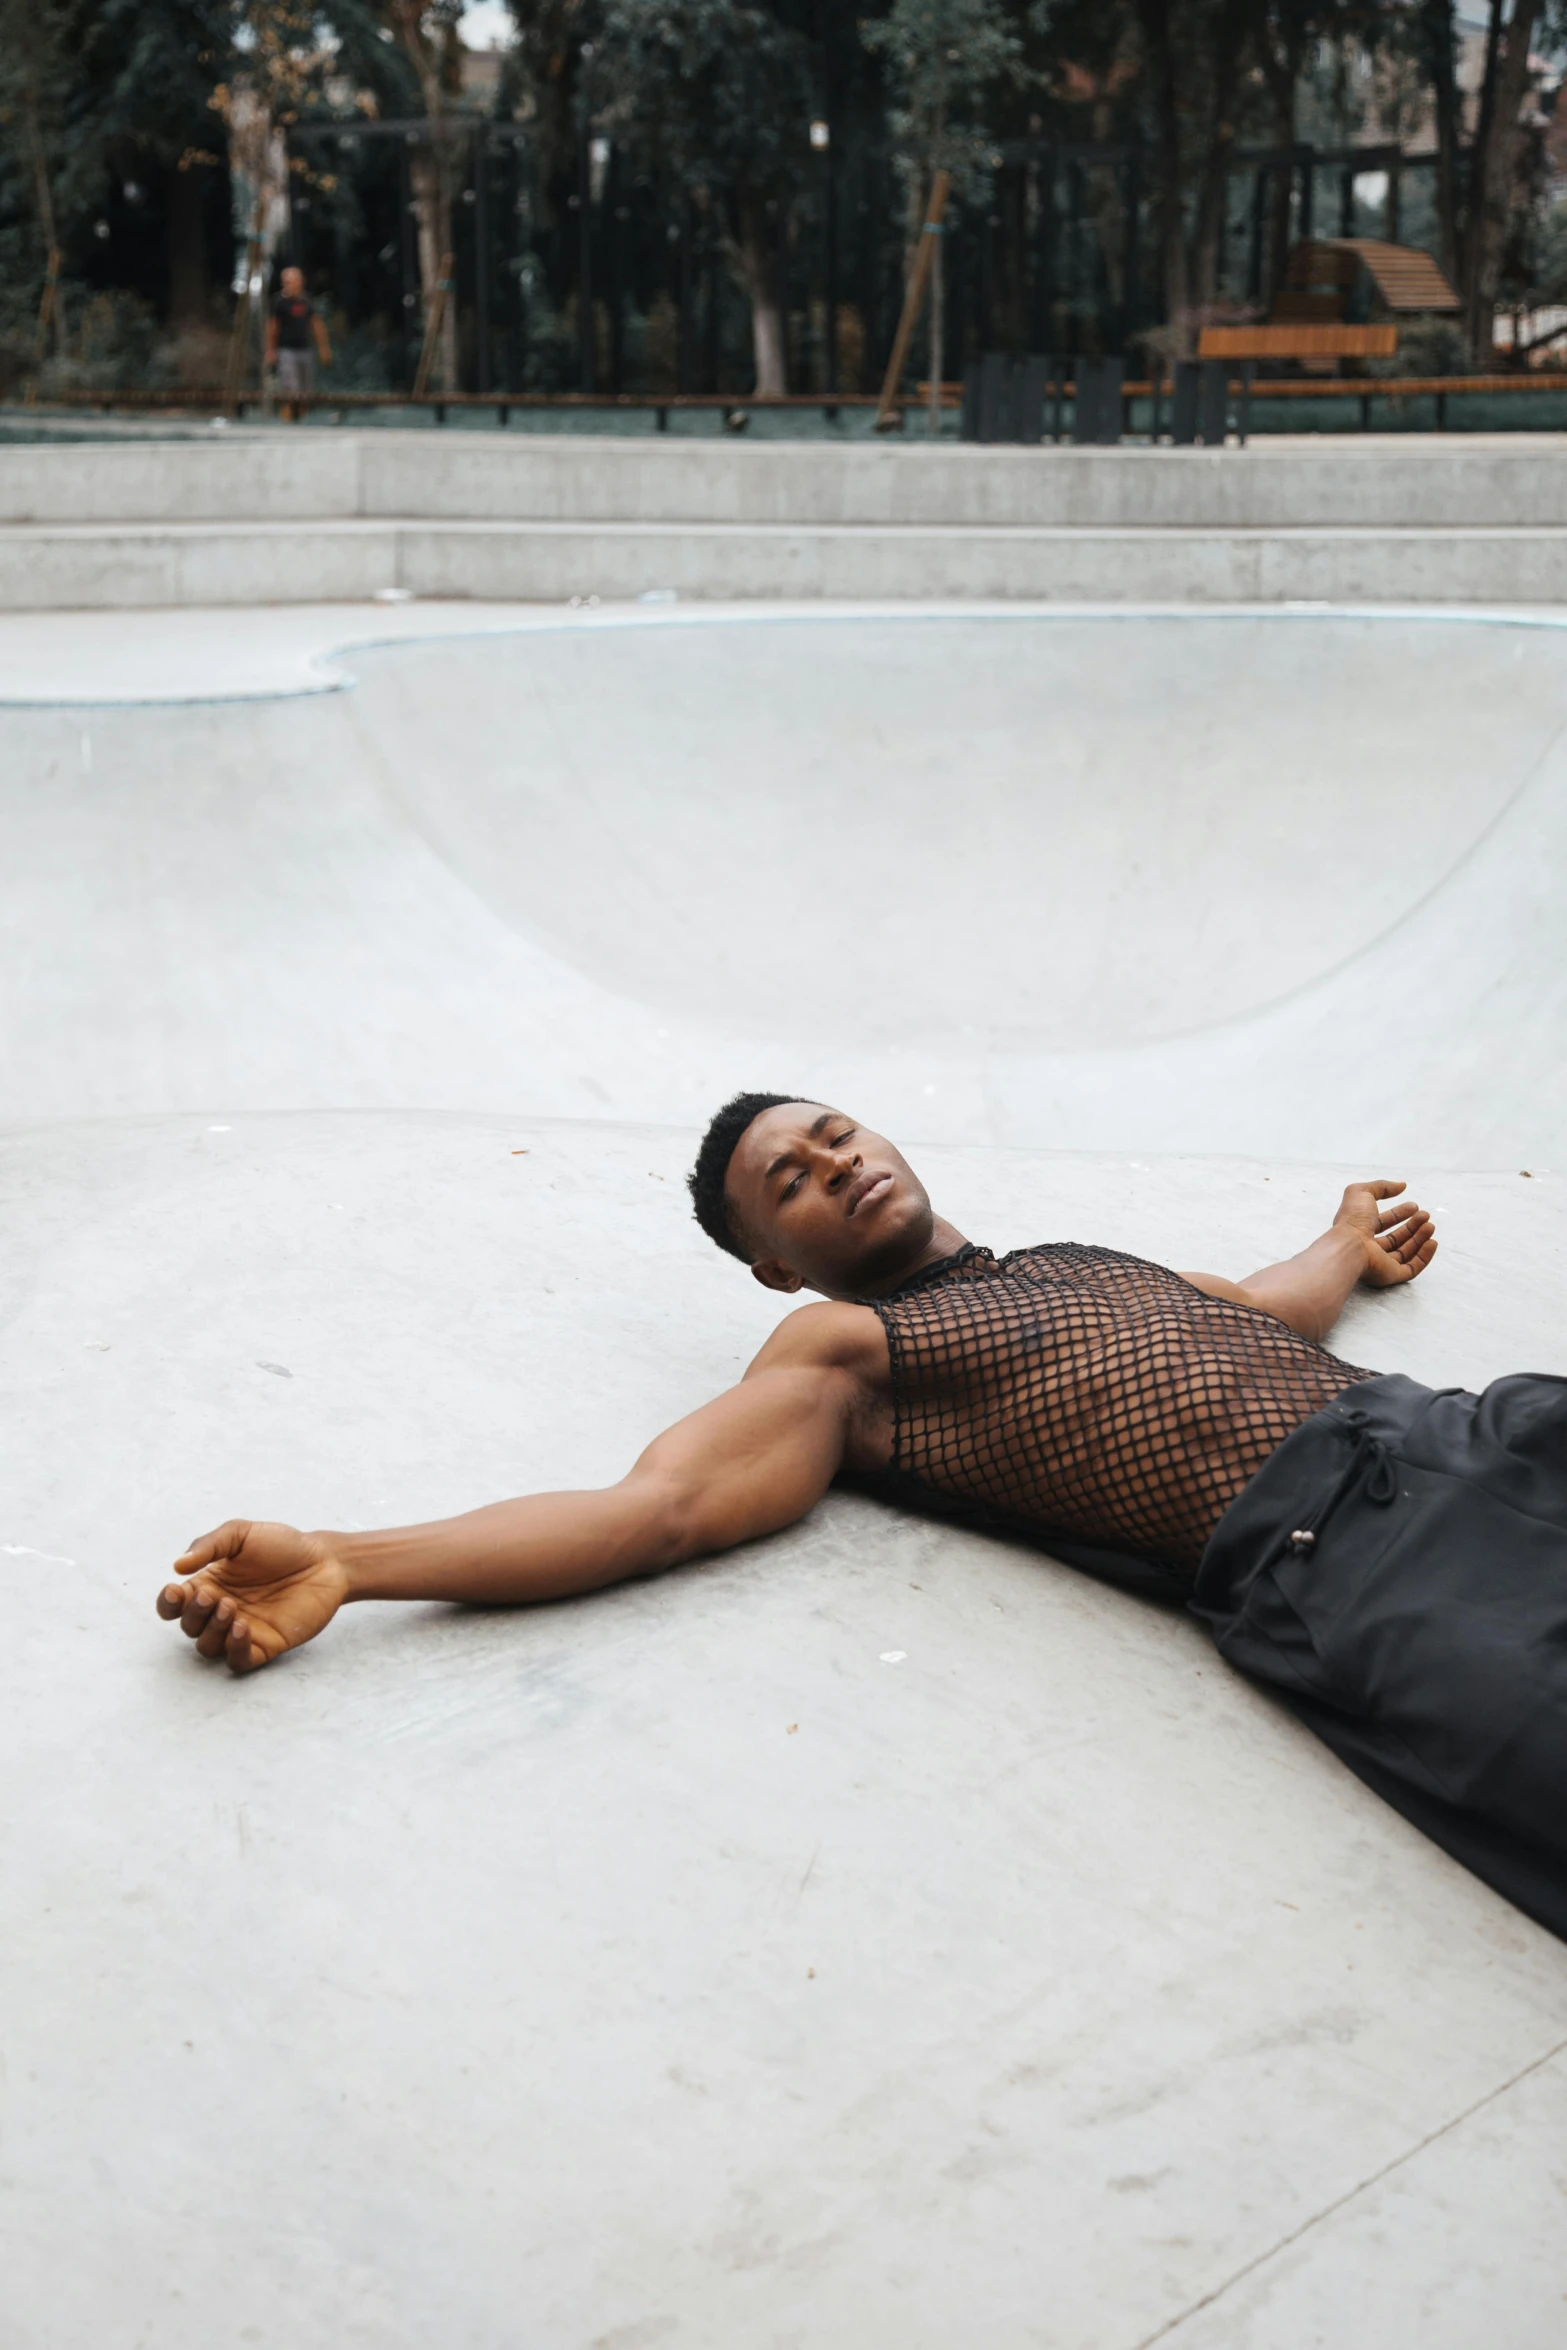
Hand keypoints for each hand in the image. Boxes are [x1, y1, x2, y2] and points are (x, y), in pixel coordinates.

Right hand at [157, 1520, 349, 1673]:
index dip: (167, 1604)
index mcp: (209, 1585)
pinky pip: (238, 1661)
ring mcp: (241, 1630)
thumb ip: (209, 1545)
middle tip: (215, 1597)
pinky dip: (233, 1650)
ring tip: (232, 1608)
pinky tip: (243, 1628)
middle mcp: (221, 1611)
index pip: (174, 1605)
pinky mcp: (264, 1645)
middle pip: (189, 1627)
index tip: (174, 1591)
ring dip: (212, 1631)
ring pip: (208, 1647)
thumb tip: (177, 1566)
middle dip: (194, 1614)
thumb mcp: (242, 1534)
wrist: (324, 1559)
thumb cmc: (282, 1545)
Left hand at [1332, 1180, 1437, 1289]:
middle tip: (1425, 1215)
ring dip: (1420, 1238)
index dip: (1399, 1214)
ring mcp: (1380, 1263)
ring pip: (1405, 1252)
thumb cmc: (1352, 1220)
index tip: (1414, 1206)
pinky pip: (1412, 1268)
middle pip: (1396, 1238)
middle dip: (1412, 1226)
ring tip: (1430, 1226)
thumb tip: (1401, 1185)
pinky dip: (1424, 1256)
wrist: (1350, 1246)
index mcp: (1360, 1230)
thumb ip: (1382, 1187)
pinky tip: (1432, 1243)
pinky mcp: (1391, 1275)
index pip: (1383, 1223)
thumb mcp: (1362, 1192)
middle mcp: (1370, 1248)